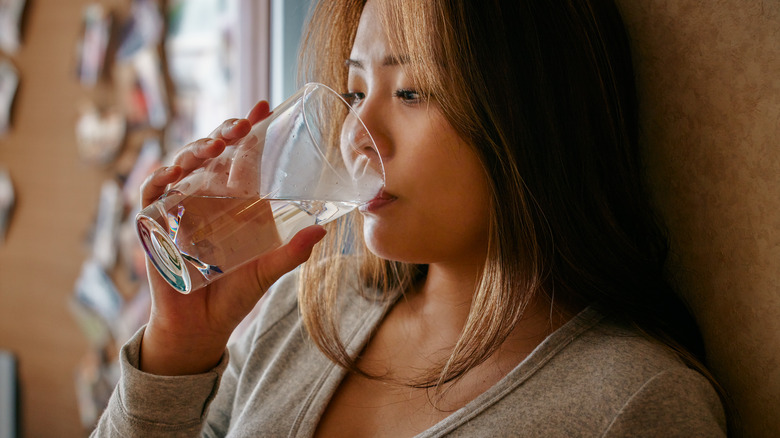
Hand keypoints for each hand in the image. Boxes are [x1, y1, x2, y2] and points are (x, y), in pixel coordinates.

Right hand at [138, 101, 326, 375]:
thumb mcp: (267, 272)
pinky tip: (173, 172)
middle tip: (239, 127)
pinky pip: (151, 196)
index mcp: (232, 203)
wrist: (200, 330)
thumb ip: (291, 253)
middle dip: (222, 133)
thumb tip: (322, 230)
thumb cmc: (233, 297)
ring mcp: (178, 211)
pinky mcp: (155, 228)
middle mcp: (204, 201)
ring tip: (211, 147)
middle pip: (209, 155)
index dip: (248, 130)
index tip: (263, 105)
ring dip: (193, 151)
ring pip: (181, 167)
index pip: (238, 157)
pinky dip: (158, 180)